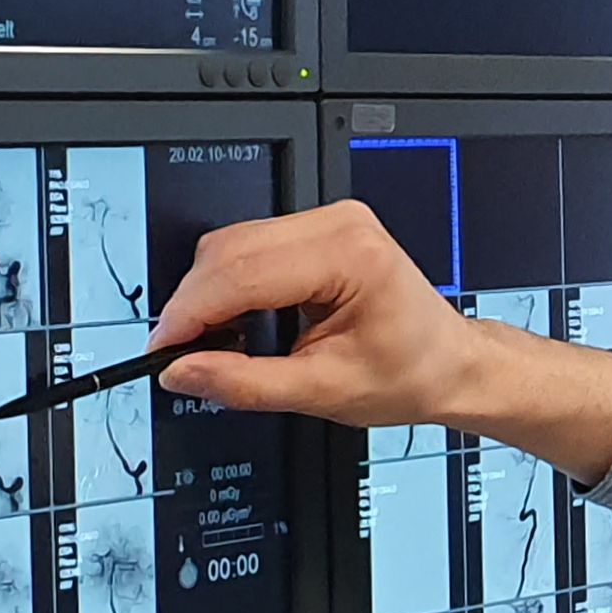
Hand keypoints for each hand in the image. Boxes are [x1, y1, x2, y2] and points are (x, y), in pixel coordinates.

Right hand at [151, 201, 611, 480]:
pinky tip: (240, 323)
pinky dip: (231, 285)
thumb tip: (182, 371)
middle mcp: (339, 224)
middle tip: (180, 356)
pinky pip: (250, 246)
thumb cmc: (409, 374)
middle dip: (195, 305)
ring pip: (231, 245)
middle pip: (228, 251)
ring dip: (210, 295)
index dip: (191, 313)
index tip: (162, 350)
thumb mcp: (323, 392)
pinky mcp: (319, 229)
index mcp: (349, 256)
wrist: (449, 364)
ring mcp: (330, 220)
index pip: (242, 273)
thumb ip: (245, 382)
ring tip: (218, 345)